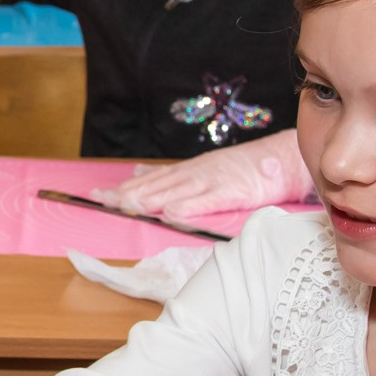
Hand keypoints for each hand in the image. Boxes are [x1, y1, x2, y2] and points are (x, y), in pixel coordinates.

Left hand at [96, 129, 311, 219]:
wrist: (278, 161)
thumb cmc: (240, 169)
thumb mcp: (198, 170)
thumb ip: (168, 175)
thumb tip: (136, 174)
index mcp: (185, 172)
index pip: (148, 181)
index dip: (122, 189)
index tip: (97, 196)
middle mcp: (193, 174)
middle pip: (155, 185)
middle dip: (128, 194)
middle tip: (102, 201)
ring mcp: (211, 182)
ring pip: (175, 191)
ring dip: (150, 199)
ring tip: (126, 206)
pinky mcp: (230, 192)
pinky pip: (207, 201)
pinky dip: (189, 207)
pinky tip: (171, 214)